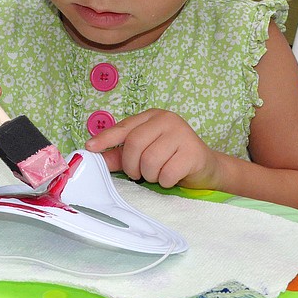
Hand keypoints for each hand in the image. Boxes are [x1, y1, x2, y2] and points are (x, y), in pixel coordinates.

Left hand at [84, 109, 221, 188]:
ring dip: (149, 175)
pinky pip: (167, 172)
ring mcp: (182, 134)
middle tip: (137, 174)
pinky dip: (164, 181)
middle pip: (135, 144)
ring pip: (150, 160)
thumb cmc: (170, 158)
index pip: (124, 127)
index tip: (90, 147)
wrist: (206, 168)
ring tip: (158, 174)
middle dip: (131, 165)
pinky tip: (171, 177)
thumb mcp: (143, 153)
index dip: (105, 138)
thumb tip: (95, 156)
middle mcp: (167, 120)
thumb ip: (120, 154)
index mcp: (152, 117)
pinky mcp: (193, 151)